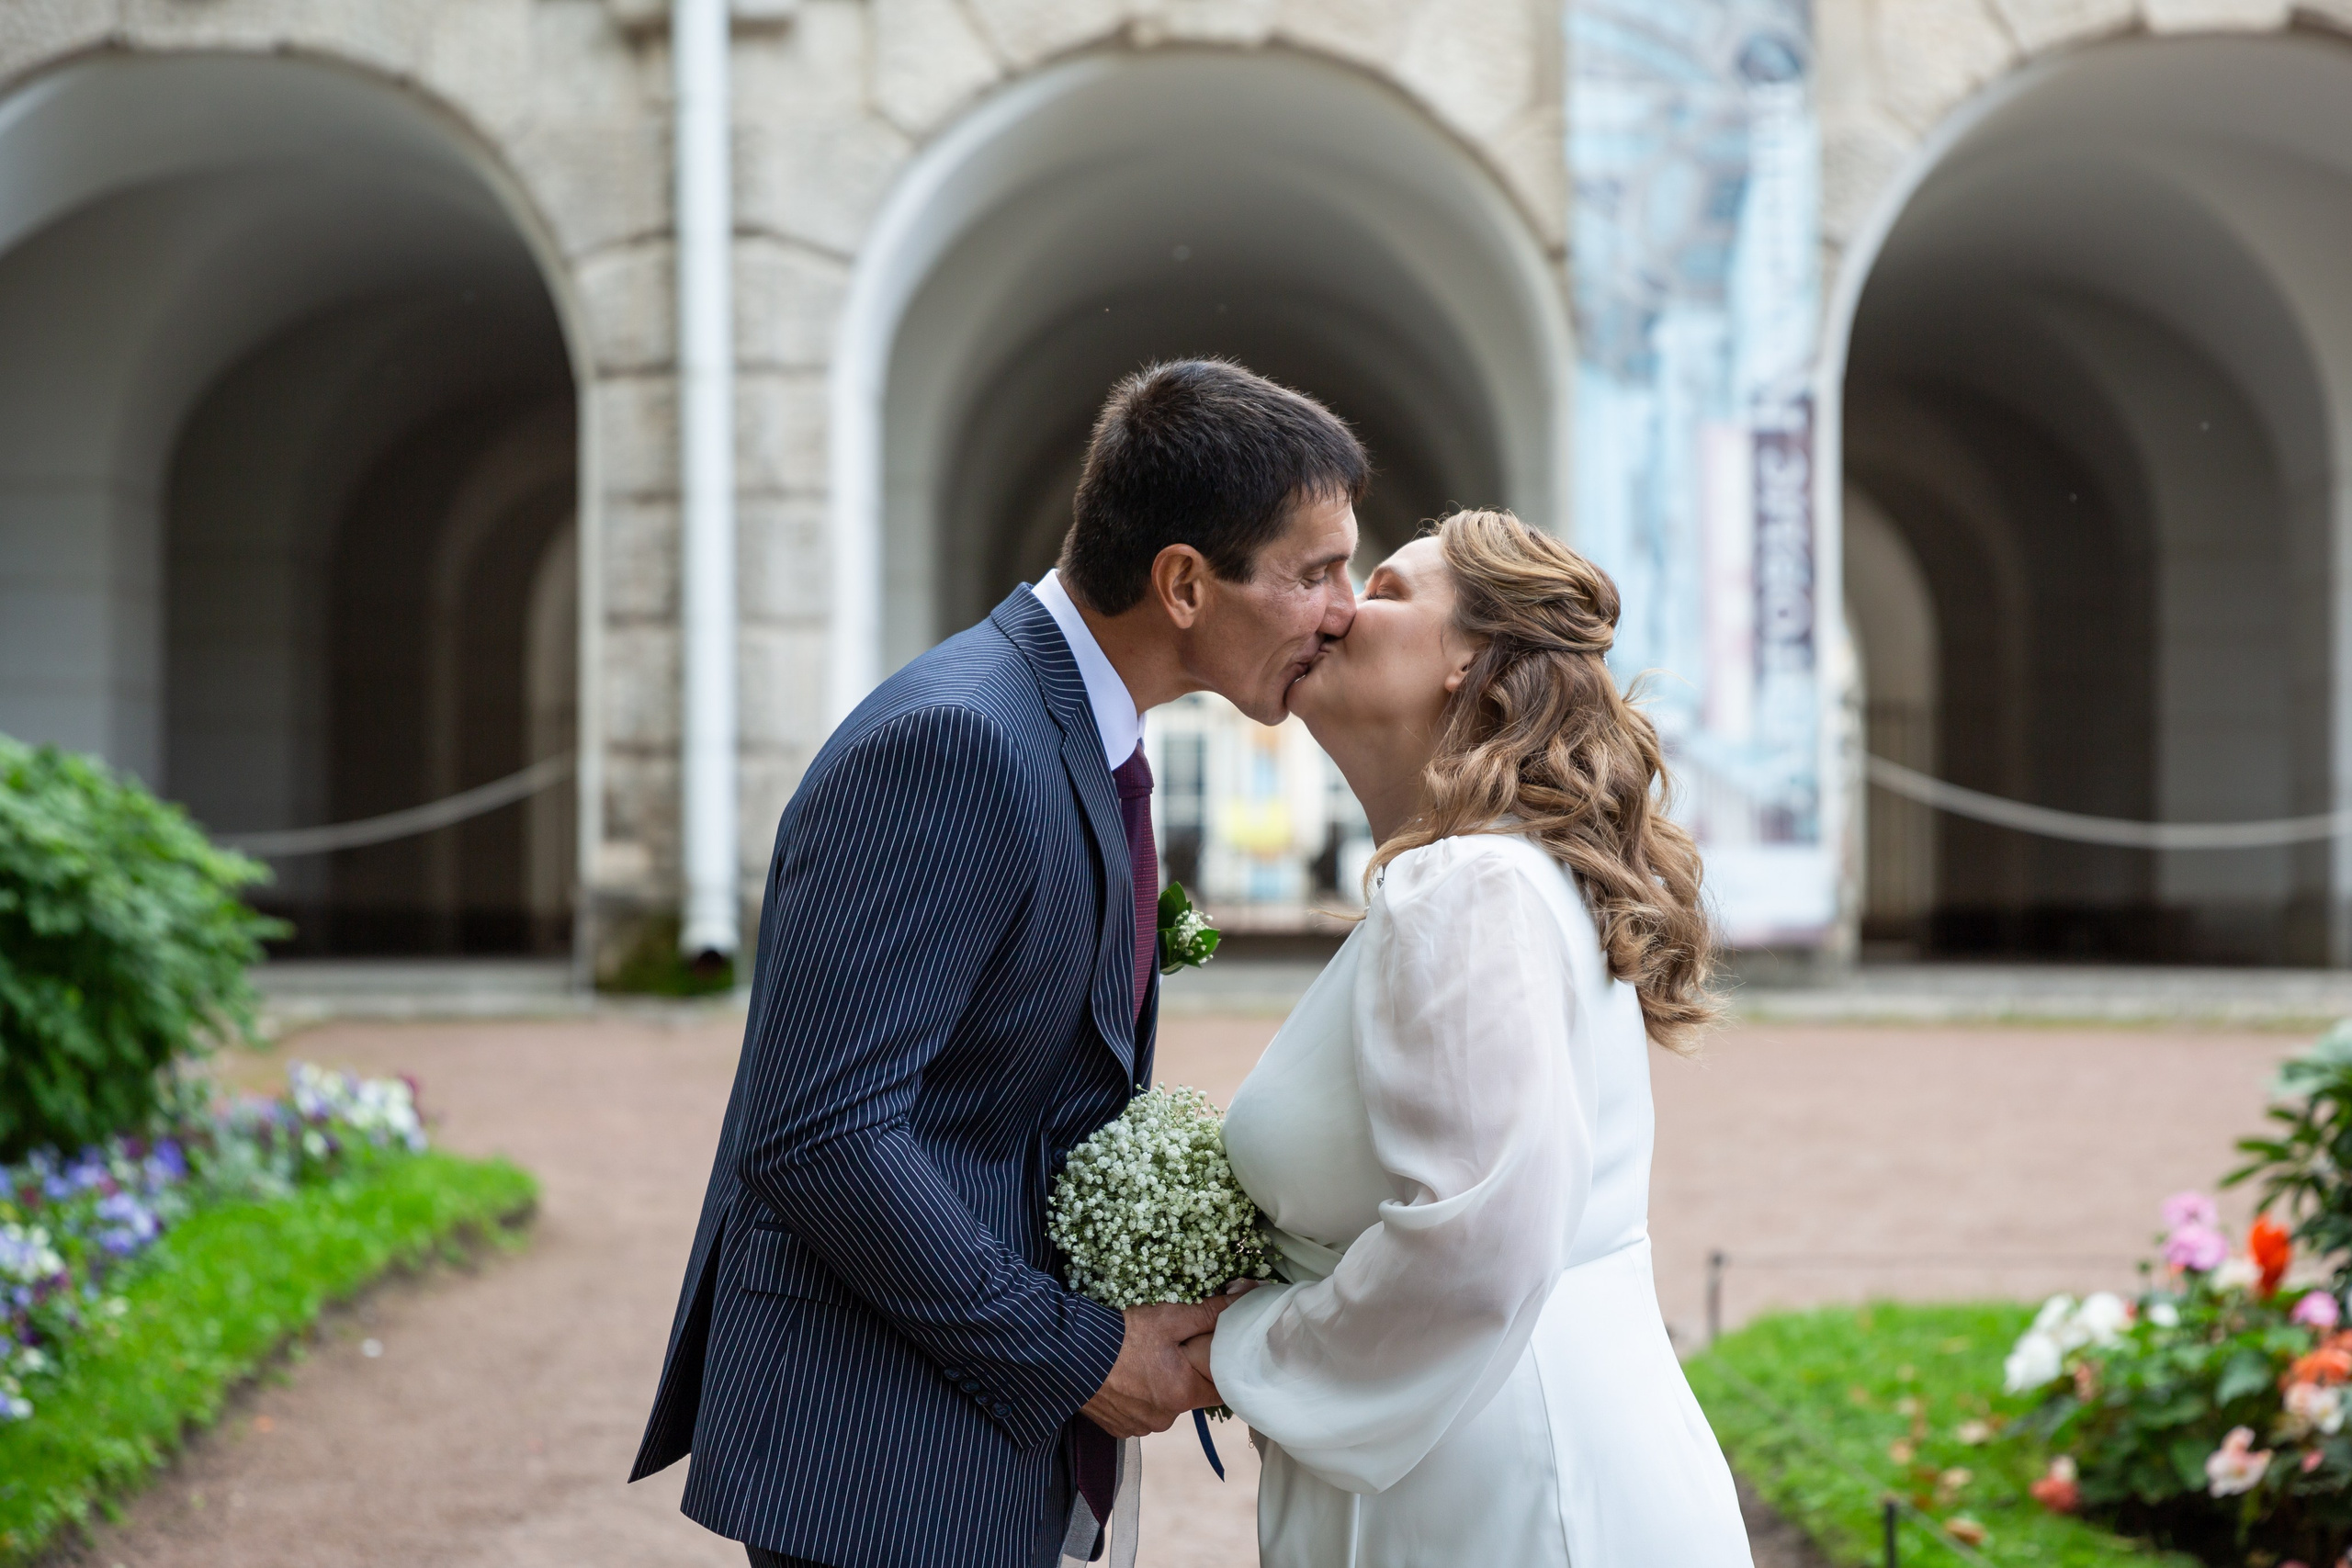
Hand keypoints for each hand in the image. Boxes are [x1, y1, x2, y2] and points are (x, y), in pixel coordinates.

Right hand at [1078, 1298, 1230, 1437]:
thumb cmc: (1121, 1336)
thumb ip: (1209, 1313)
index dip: (1222, 1369)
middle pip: (1190, 1396)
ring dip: (1160, 1386)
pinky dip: (1137, 1397)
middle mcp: (1164, 1420)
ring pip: (1164, 1405)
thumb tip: (1242, 1301)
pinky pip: (1139, 1413)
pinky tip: (1125, 1375)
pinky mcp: (1118, 1428)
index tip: (1216, 1353)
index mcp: (1182, 1395)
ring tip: (1143, 1360)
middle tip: (1172, 1348)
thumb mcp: (1169, 1317)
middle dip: (1187, 1374)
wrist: (1067, 1353)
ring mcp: (1139, 1427)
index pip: (1222, 1390)